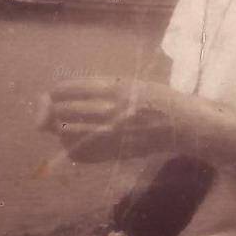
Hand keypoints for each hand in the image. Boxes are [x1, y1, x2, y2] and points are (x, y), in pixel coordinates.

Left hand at [40, 76, 172, 163]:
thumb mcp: (127, 83)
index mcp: (112, 89)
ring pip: (64, 132)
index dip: (56, 92)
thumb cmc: (155, 98)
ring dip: (61, 127)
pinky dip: (70, 146)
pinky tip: (79, 140)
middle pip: (60, 111)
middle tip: (59, 109)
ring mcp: (109, 134)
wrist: (180, 124)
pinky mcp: (111, 152)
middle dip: (54, 110)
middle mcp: (108, 111)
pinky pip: (76, 152)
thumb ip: (94, 88)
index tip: (56, 94)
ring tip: (70, 124)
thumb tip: (56, 96)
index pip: (64, 90)